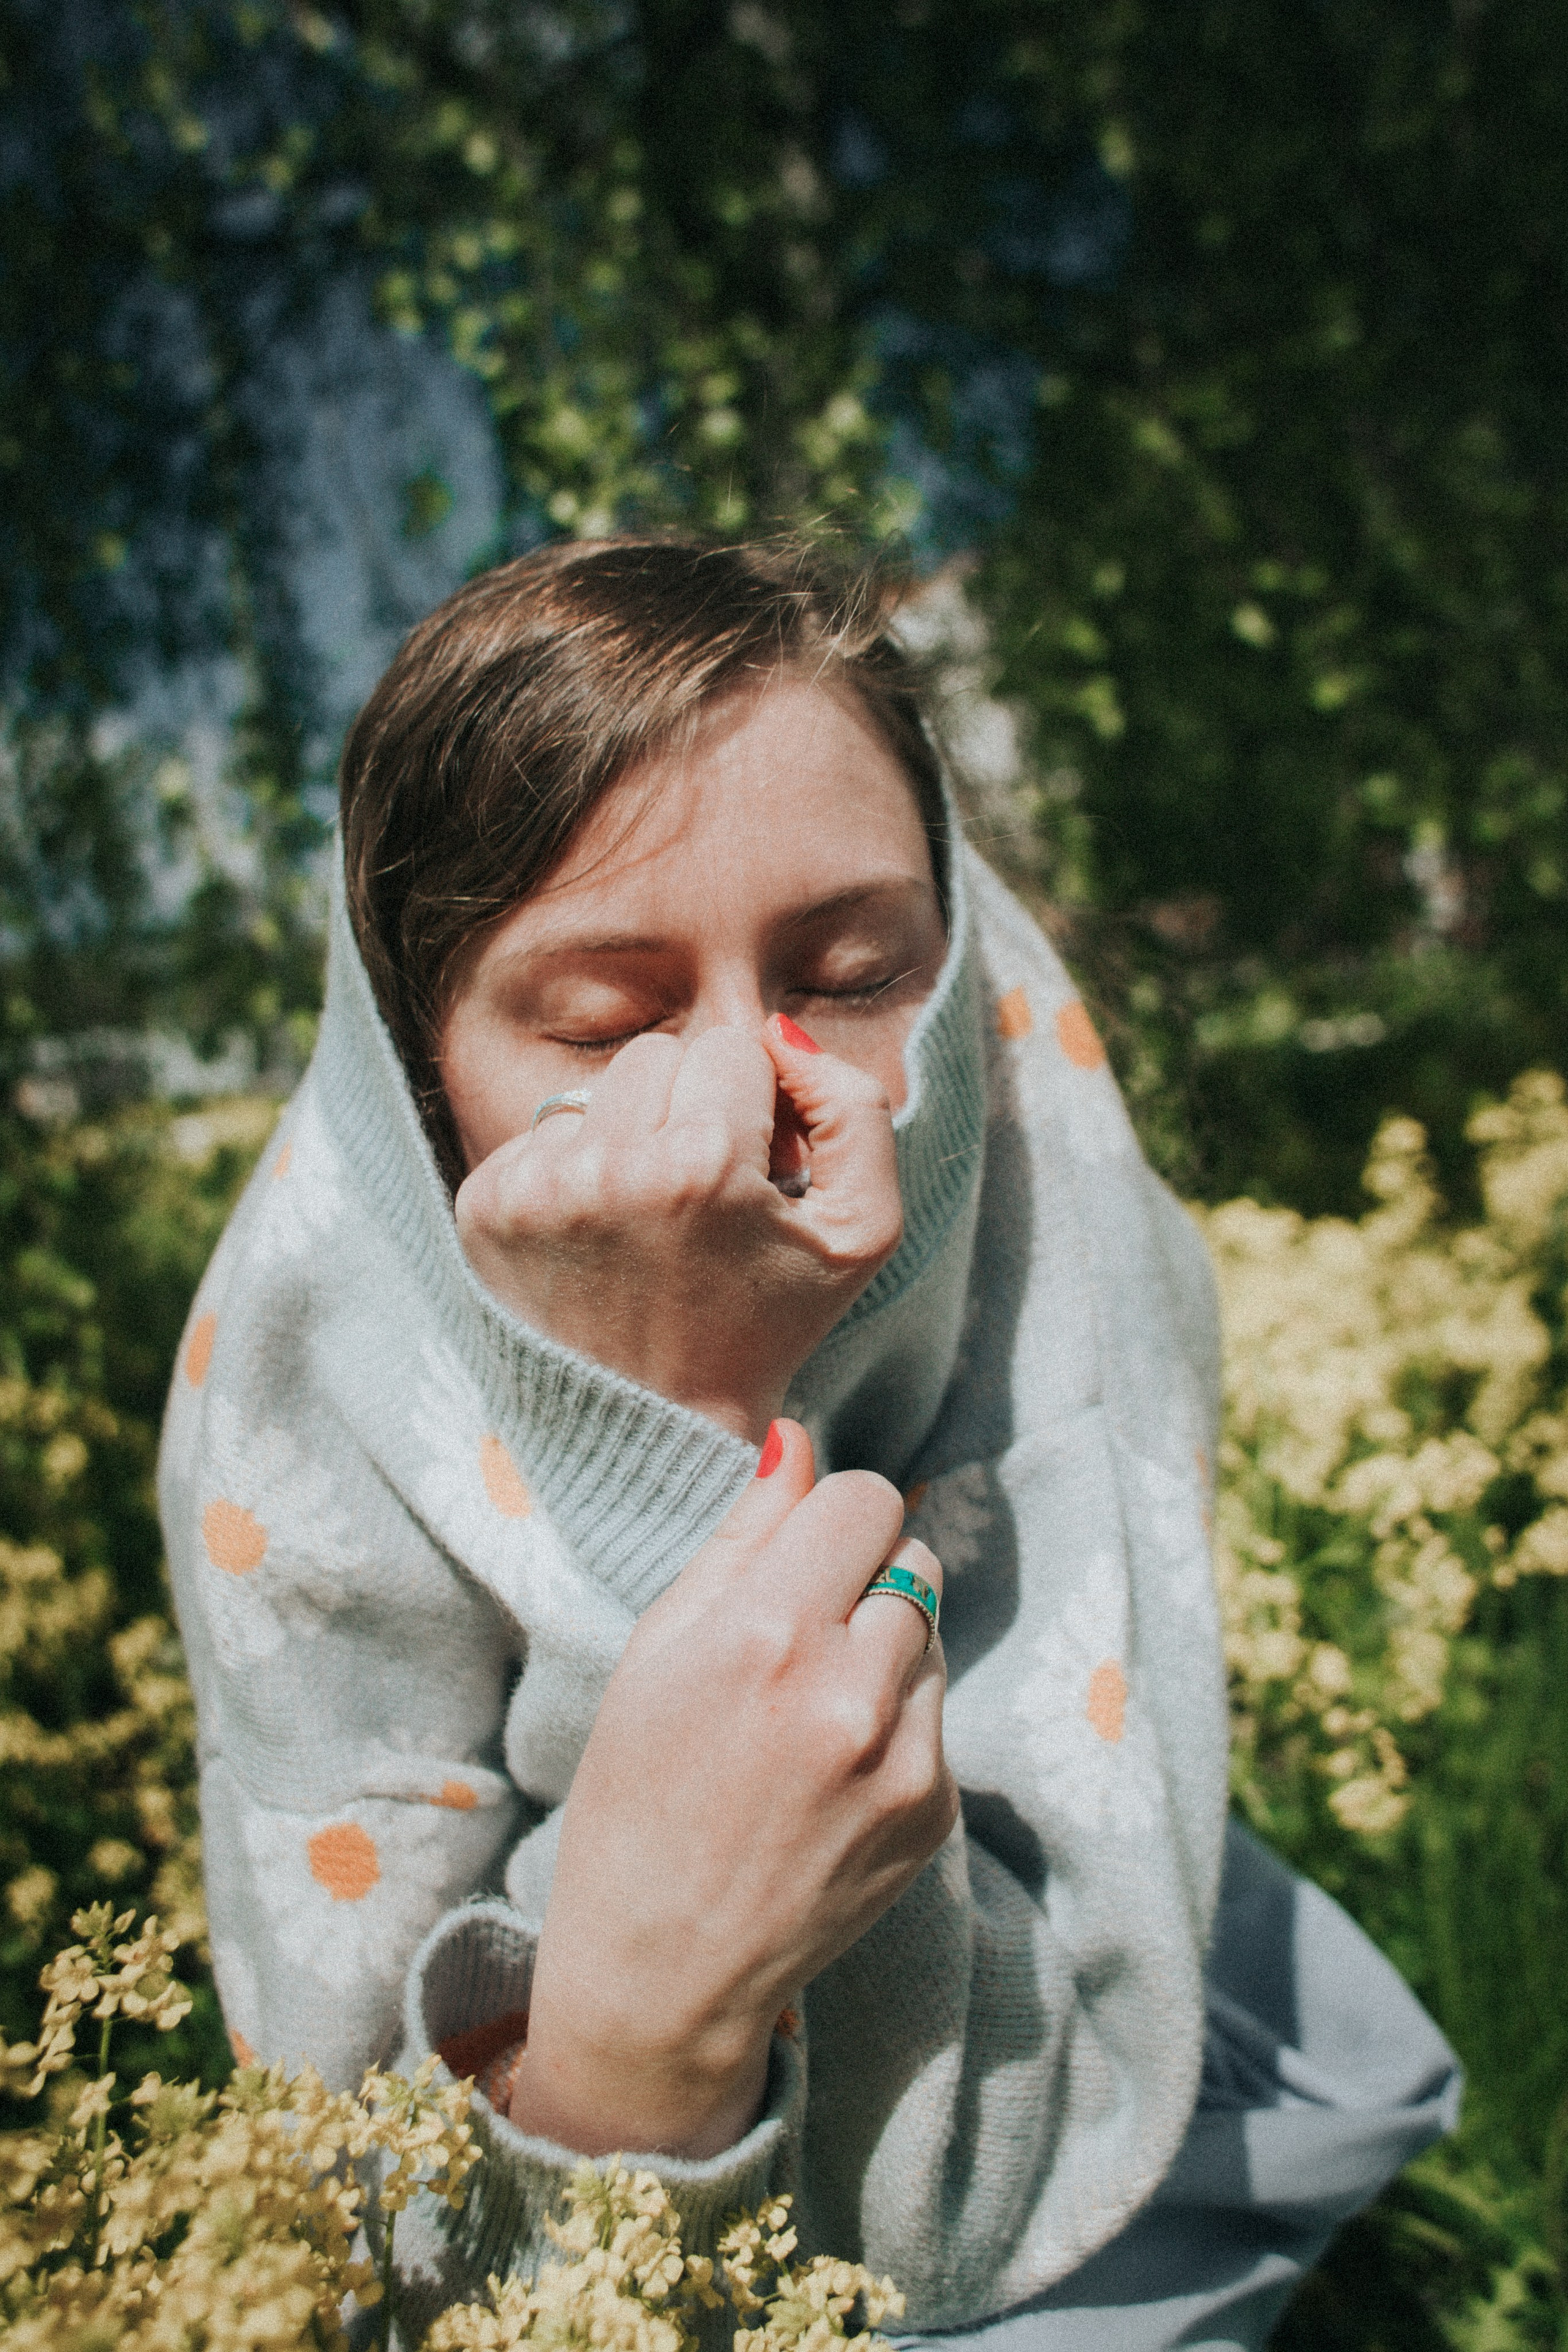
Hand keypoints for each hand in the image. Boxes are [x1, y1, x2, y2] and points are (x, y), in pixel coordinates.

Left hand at [452, 1019, 902, 1442]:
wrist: (653, 1430)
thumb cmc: (766, 1325)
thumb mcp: (863, 1231)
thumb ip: (855, 1110)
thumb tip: (780, 1033)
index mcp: (702, 1166)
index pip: (733, 1045)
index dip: (755, 1104)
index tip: (752, 1171)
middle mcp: (608, 1169)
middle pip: (660, 1054)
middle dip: (689, 1107)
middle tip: (700, 1195)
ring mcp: (534, 1189)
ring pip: (598, 1089)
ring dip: (629, 1134)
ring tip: (647, 1218)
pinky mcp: (482, 1207)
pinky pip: (542, 1133)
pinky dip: (575, 1171)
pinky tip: (598, 1235)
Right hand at [508, 1421, 955, 2157]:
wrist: (663, 1972)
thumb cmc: (636, 1795)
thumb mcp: (657, 1651)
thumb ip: (741, 1538)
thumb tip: (799, 1441)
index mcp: (765, 1636)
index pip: (864, 1498)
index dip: (830, 1516)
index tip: (800, 1551)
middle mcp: (846, 1692)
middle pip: (912, 1555)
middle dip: (862, 1576)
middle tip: (798, 1637)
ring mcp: (902, 1758)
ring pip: (930, 1631)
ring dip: (884, 1647)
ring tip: (808, 1713)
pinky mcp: (935, 1809)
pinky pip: (936, 1712)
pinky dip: (895, 1721)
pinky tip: (829, 1772)